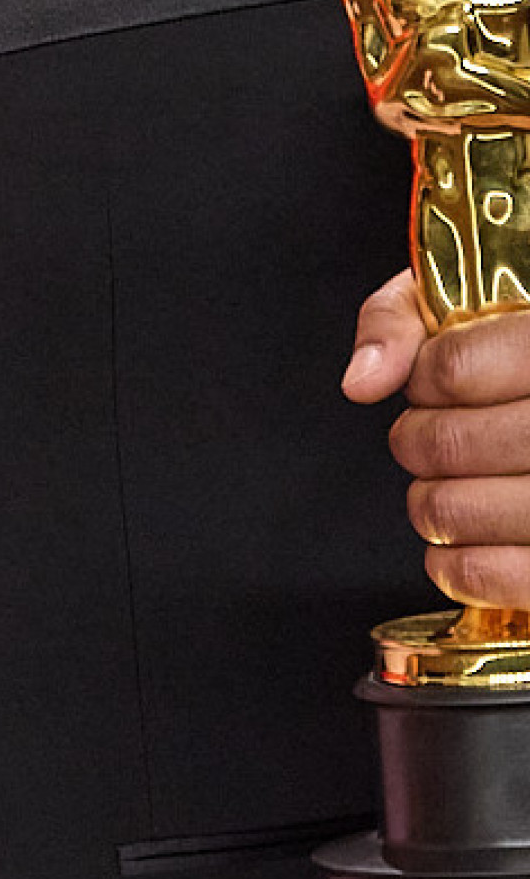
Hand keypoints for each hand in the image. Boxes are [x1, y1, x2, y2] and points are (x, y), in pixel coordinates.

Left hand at [345, 270, 529, 606]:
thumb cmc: (515, 351)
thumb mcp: (460, 301)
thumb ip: (398, 320)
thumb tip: (363, 380)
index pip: (453, 367)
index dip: (421, 378)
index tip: (430, 382)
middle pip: (451, 443)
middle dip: (415, 442)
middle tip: (426, 439)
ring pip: (464, 510)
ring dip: (430, 504)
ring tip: (445, 488)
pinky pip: (502, 577)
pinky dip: (460, 567)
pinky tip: (460, 545)